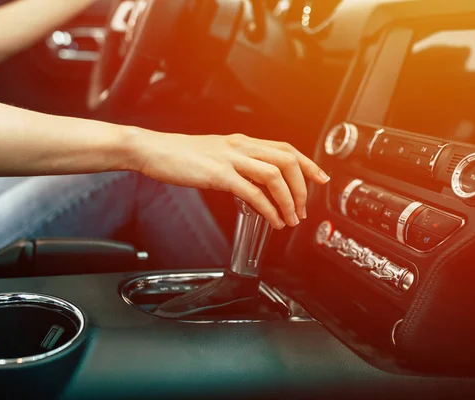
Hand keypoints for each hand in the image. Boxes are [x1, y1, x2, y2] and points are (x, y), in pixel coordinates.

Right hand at [131, 130, 330, 228]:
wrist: (154, 150)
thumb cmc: (180, 155)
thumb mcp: (216, 154)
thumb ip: (237, 164)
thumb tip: (254, 183)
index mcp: (242, 141)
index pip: (286, 148)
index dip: (308, 163)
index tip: (320, 179)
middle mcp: (241, 146)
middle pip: (287, 160)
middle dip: (302, 187)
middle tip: (303, 209)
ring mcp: (230, 159)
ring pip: (274, 175)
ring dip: (288, 200)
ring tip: (290, 219)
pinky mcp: (218, 175)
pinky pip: (252, 192)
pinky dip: (268, 208)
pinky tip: (271, 219)